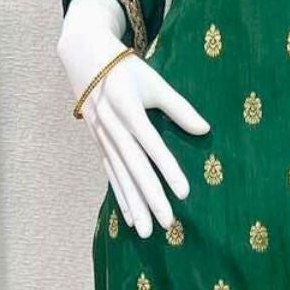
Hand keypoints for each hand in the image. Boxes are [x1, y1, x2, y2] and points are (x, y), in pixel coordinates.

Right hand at [60, 0, 209, 237]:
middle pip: (134, 168)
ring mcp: (102, 138)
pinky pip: (110, 175)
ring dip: (134, 205)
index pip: (151, 144)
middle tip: (168, 223)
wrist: (83, 57)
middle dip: (150, 197)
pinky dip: (120, 197)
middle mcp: (111, 126)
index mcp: (127, 108)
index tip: (184, 193)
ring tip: (148, 232)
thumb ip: (179, 107)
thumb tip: (206, 130)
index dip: (167, 169)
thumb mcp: (154, 81)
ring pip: (120, 177)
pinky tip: (130, 219)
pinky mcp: (99, 144)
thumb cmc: (126, 68)